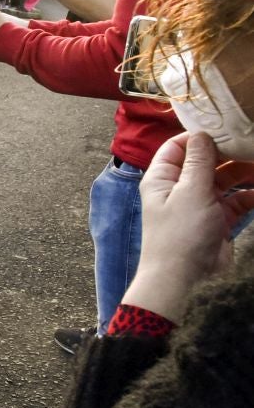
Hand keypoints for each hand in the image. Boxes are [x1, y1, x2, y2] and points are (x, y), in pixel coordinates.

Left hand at [121, 133, 253, 322]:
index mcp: (162, 179)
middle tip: (251, 145)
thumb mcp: (190, 192)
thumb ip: (199, 162)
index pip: (178, 148)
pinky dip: (250, 196)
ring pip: (225, 181)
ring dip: (244, 174)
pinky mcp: (217, 221)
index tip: (224, 128)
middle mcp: (179, 189)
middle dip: (229, 154)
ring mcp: (199, 205)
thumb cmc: (179, 234)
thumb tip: (202, 134)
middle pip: (206, 163)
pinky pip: (237, 202)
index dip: (199, 137)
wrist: (184, 279)